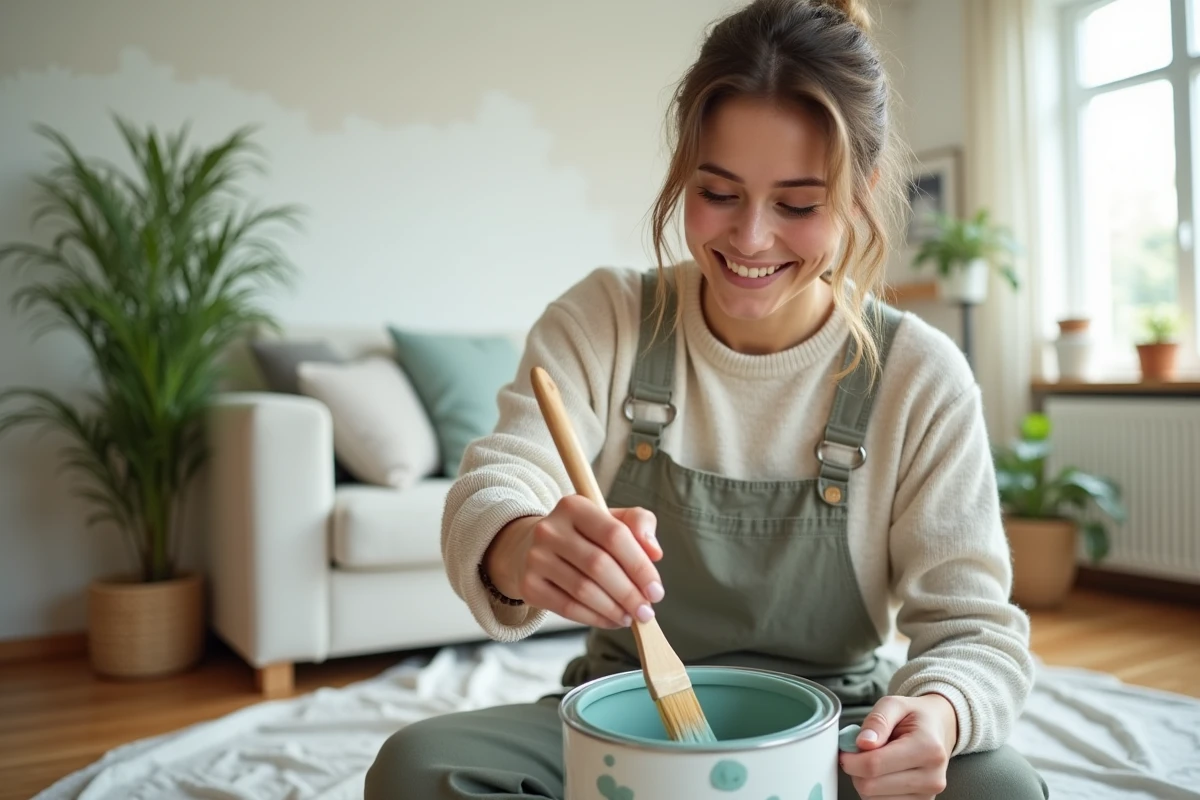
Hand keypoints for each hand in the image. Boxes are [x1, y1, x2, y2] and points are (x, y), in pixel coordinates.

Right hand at [484, 496, 663, 628]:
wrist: (531, 547)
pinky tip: (611, 620)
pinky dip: (594, 618)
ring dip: (614, 609)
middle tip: (647, 612)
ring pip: (583, 590)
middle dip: (629, 594)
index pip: (615, 535)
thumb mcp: (611, 519)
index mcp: (575, 506)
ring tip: (631, 617)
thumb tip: (655, 552)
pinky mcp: (528, 585)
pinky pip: (567, 607)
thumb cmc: (583, 535)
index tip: (656, 591)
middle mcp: (550, 529)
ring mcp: (535, 557)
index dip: (640, 567)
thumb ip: (639, 525)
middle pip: (599, 565)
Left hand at [839, 693, 958, 799]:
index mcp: (928, 748)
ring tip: (875, 761)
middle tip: (859, 753)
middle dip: (855, 770)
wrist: (939, 729)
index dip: (851, 759)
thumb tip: (863, 743)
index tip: (845, 750)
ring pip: (873, 799)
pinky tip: (881, 774)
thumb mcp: (894, 704)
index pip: (874, 765)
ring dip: (864, 781)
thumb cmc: (915, 716)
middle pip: (871, 786)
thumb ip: (877, 721)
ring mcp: (927, 795)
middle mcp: (932, 777)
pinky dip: (875, 791)